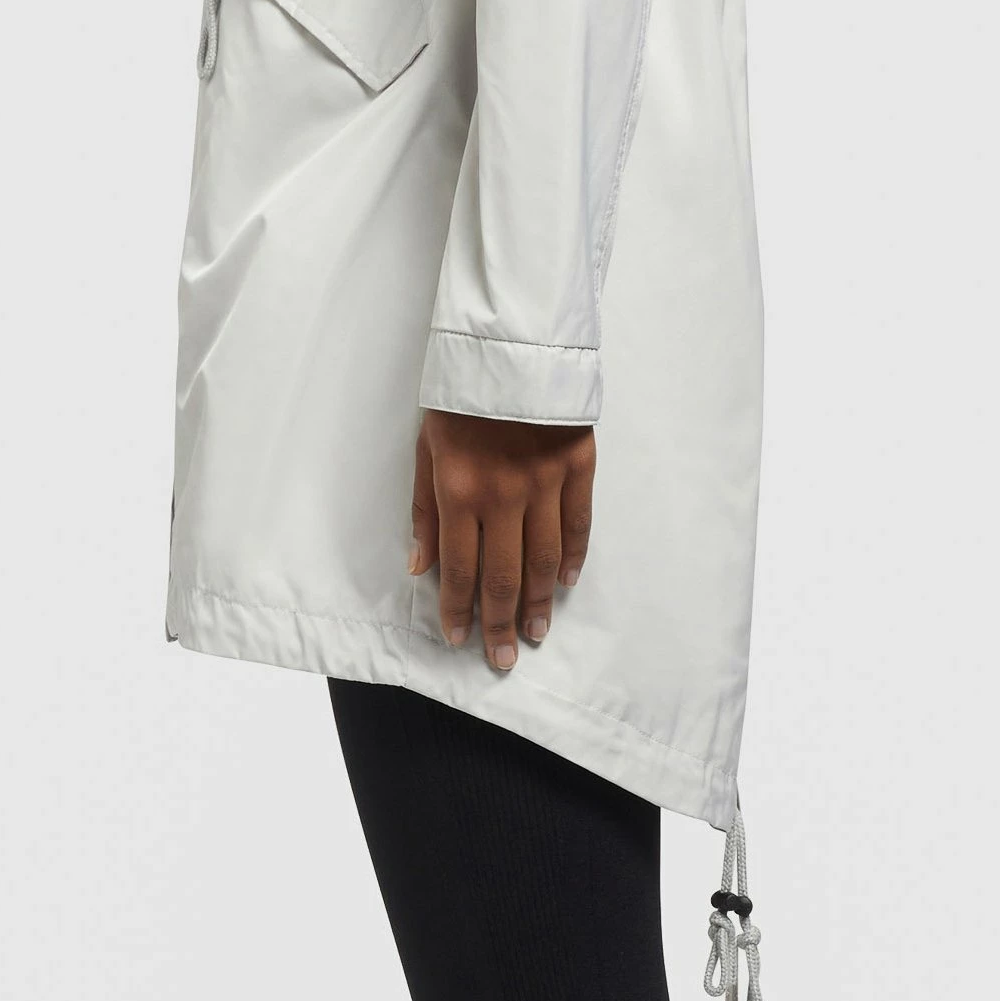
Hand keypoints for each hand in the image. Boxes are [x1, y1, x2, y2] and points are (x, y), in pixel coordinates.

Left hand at [409, 409, 595, 670]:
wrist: (511, 342)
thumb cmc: (460, 395)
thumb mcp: (426, 445)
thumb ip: (424, 509)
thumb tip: (420, 566)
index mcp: (459, 489)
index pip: (459, 567)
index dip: (458, 608)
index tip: (458, 638)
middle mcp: (503, 494)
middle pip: (504, 575)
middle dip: (501, 623)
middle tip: (503, 658)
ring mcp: (545, 480)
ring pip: (545, 559)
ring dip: (540, 602)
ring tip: (536, 632)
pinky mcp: (577, 463)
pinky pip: (579, 523)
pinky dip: (573, 557)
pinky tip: (566, 582)